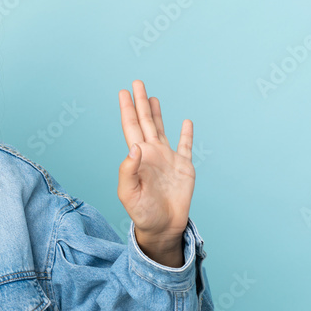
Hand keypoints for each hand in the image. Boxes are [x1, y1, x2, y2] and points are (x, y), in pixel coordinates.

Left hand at [117, 80, 194, 266]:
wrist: (162, 228)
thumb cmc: (141, 213)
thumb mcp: (129, 193)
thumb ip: (128, 170)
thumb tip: (135, 146)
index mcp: (137, 157)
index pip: (131, 127)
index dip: (127, 109)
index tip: (124, 92)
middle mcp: (152, 154)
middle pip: (145, 122)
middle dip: (140, 102)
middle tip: (136, 83)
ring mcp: (168, 159)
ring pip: (161, 129)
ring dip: (157, 113)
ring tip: (153, 97)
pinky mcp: (184, 167)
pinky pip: (186, 146)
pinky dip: (187, 134)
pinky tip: (186, 121)